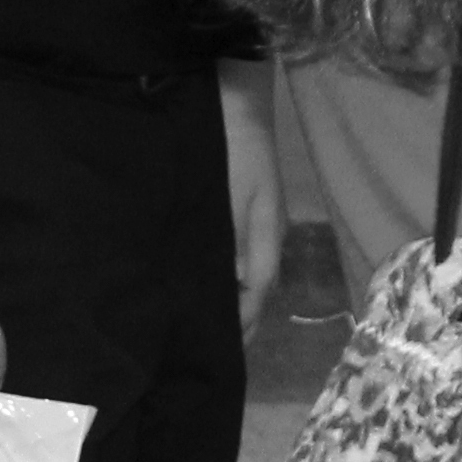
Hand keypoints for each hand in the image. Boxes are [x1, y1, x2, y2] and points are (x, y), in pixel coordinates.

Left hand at [220, 61, 283, 336]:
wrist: (235, 105)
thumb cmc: (234, 151)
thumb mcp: (238, 199)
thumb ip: (238, 247)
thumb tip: (237, 293)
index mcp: (265, 240)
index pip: (254, 298)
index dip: (240, 329)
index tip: (218, 356)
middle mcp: (260, 240)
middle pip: (251, 294)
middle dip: (234, 323)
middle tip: (203, 351)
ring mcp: (250, 227)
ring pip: (240, 279)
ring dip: (225, 303)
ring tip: (197, 326)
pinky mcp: (235, 216)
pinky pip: (228, 260)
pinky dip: (218, 279)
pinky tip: (196, 284)